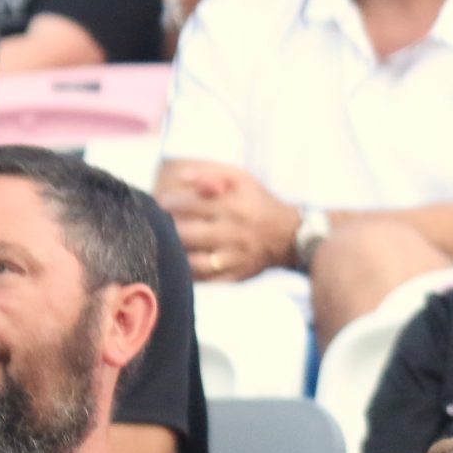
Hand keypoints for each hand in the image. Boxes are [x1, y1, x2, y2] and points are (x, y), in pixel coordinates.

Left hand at [157, 161, 300, 280]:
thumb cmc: (260, 203)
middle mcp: (234, 234)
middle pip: (186, 234)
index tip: (162, 202)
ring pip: (192, 261)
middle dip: (167, 227)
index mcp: (234, 207)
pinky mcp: (235, 276)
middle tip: (161, 222)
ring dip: (175, 252)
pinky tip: (181, 262)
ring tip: (169, 242)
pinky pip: (204, 279)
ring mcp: (234, 259)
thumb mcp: (242, 180)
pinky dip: (189, 272)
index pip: (188, 205)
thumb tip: (181, 177)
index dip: (169, 202)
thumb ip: (212, 174)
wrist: (291, 237)